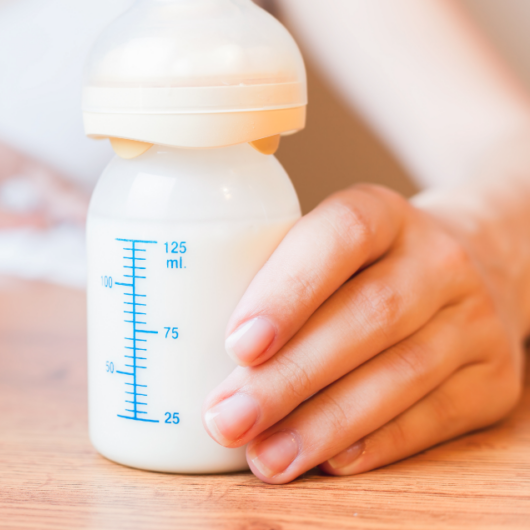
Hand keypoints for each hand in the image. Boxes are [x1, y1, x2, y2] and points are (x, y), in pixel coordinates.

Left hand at [202, 184, 524, 483]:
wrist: (476, 267)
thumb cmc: (363, 267)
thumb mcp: (326, 245)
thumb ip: (271, 277)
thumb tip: (181, 349)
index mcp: (383, 214)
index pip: (341, 235)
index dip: (289, 288)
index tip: (238, 343)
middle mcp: (438, 258)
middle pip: (367, 317)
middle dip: (289, 377)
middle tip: (227, 418)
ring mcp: (474, 319)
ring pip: (401, 374)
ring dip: (324, 423)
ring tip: (264, 455)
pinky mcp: (494, 378)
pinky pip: (434, 416)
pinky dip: (377, 443)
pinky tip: (328, 460)